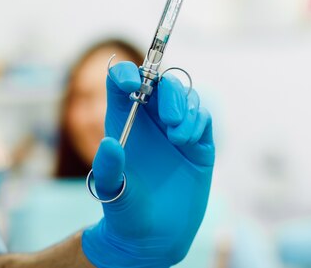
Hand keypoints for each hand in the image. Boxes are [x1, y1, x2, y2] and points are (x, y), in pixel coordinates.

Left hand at [82, 62, 214, 267]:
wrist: (155, 236)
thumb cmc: (125, 211)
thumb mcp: (110, 191)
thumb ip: (107, 169)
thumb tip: (110, 143)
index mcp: (122, 120)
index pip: (122, 81)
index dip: (126, 74)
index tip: (132, 84)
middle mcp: (150, 120)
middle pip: (161, 82)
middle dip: (168, 93)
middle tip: (169, 119)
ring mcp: (176, 129)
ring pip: (185, 96)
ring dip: (184, 110)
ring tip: (178, 138)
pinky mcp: (199, 142)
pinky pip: (202, 116)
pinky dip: (196, 122)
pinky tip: (187, 142)